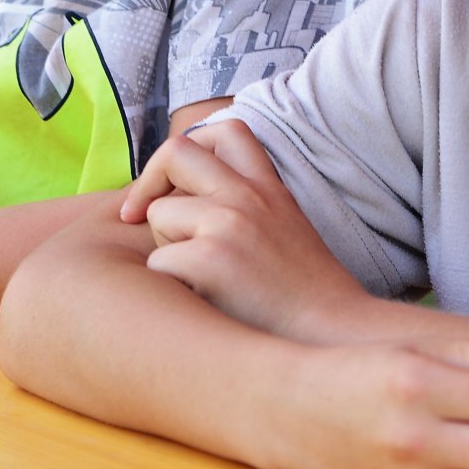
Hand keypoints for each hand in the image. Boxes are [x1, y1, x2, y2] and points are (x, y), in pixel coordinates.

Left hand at [125, 119, 364, 339]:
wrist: (333, 338)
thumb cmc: (302, 300)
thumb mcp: (284, 232)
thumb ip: (246, 208)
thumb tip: (178, 201)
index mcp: (268, 188)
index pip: (225, 130)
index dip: (191, 148)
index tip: (175, 184)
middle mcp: (247, 197)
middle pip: (175, 152)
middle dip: (149, 183)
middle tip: (136, 216)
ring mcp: (228, 224)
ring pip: (158, 215)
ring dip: (166, 248)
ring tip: (203, 281)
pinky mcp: (209, 259)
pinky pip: (157, 265)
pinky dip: (171, 289)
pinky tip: (205, 306)